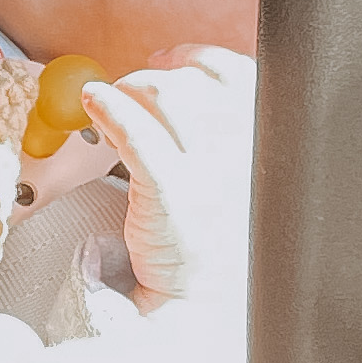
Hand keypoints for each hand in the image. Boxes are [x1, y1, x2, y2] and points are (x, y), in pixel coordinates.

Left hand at [80, 50, 255, 307]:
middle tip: (124, 101)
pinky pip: (137, 133)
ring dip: (126, 94)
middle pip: (191, 85)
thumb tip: (171, 84)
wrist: (202, 302)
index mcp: (267, 145)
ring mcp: (212, 171)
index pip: (237, 76)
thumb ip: (217, 135)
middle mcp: (248, 151)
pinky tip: (94, 104)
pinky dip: (111, 109)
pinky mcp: (174, 192)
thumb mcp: (232, 181)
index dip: (194, 61)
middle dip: (148, 84)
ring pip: (162, 97)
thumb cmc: (212, 244)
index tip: (163, 61)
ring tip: (107, 111)